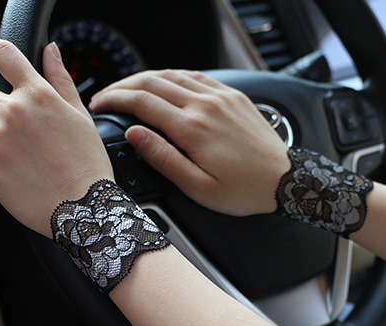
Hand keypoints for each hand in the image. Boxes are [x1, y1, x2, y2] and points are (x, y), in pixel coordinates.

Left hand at [0, 39, 112, 236]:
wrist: (83, 209)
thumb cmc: (87, 164)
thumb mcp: (80, 116)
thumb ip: (60, 79)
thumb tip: (50, 50)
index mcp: (36, 95)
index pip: (1, 52)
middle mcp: (11, 112)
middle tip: (9, 126)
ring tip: (21, 157)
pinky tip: (18, 174)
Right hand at [88, 70, 290, 215]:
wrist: (285, 181)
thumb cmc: (244, 190)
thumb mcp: (198, 188)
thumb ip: (163, 159)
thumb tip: (135, 134)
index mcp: (193, 129)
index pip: (142, 102)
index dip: (114, 100)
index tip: (100, 106)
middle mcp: (206, 105)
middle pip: (152, 82)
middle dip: (123, 86)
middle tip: (106, 96)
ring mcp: (221, 96)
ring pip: (173, 75)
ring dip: (145, 78)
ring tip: (129, 89)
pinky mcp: (233, 95)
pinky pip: (197, 75)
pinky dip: (174, 76)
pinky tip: (164, 84)